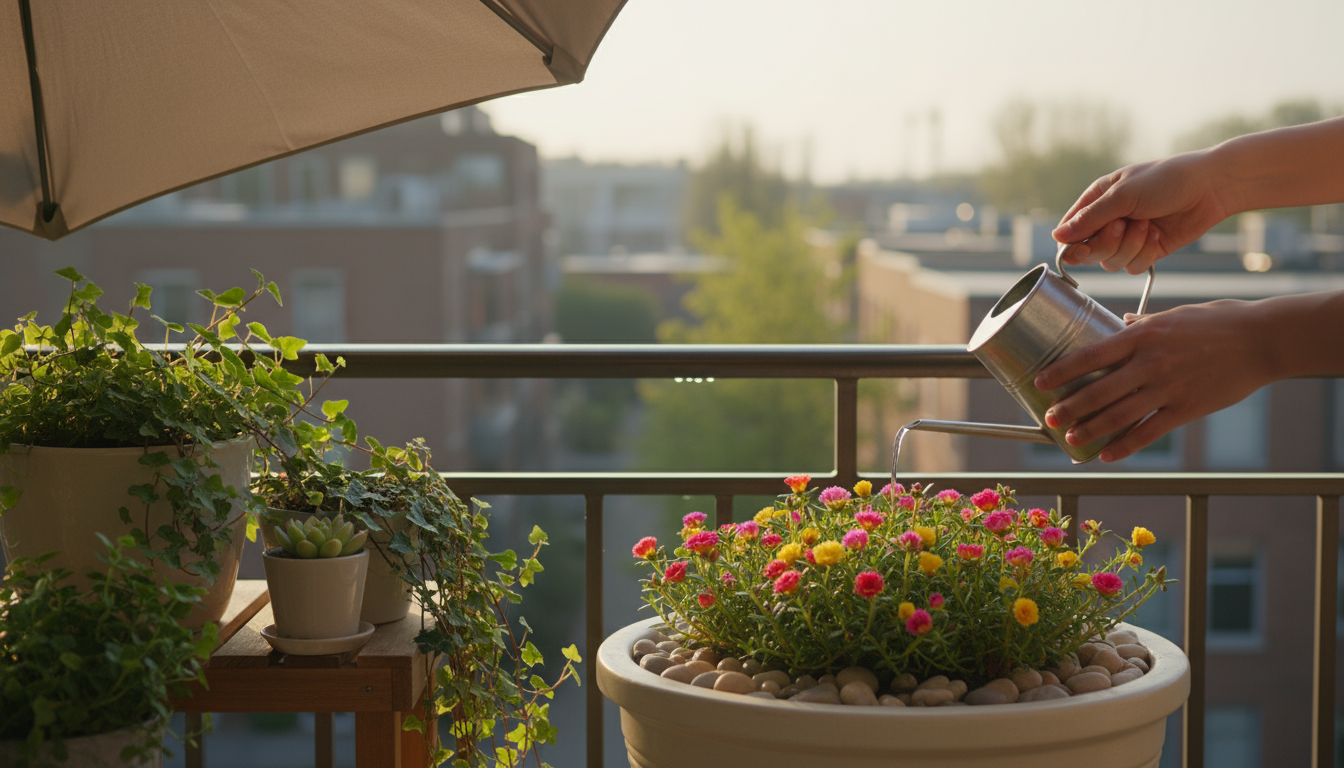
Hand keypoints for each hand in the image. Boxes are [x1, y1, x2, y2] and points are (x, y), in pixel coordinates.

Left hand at [1032, 300, 1271, 461]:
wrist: (1261, 340)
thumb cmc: (1217, 322)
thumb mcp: (1173, 316)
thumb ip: (1144, 323)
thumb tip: (1122, 322)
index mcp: (1141, 337)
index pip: (1089, 356)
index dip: (1061, 371)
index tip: (1040, 381)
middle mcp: (1148, 364)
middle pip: (1097, 390)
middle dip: (1068, 407)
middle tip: (1049, 417)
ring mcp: (1166, 388)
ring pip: (1117, 415)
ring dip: (1089, 429)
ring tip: (1069, 438)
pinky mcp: (1185, 409)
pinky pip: (1148, 432)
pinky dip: (1125, 446)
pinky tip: (1107, 454)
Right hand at [1053, 151, 1230, 274]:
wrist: (1210, 187)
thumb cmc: (1166, 180)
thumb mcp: (1123, 195)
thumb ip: (1089, 218)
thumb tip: (1057, 236)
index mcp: (1097, 201)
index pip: (1070, 232)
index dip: (1073, 245)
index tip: (1081, 249)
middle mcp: (1109, 221)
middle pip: (1089, 252)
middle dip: (1108, 243)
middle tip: (1124, 225)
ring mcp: (1128, 238)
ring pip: (1111, 263)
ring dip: (1130, 247)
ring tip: (1148, 225)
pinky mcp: (1147, 251)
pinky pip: (1133, 267)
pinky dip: (1146, 254)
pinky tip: (1158, 235)